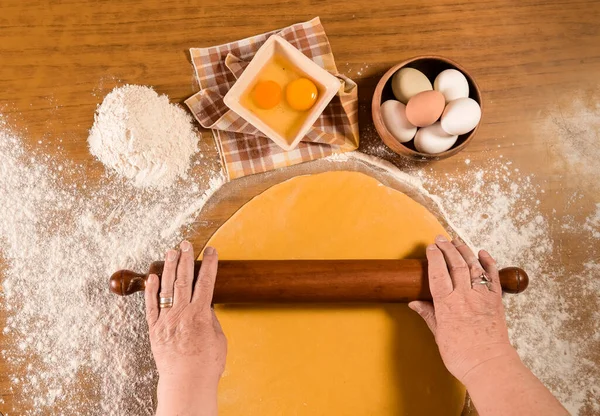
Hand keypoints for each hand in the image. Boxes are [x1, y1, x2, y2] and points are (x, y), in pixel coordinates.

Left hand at [145, 242, 226, 414]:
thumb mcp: (218, 339)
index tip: (211, 251)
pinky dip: (151, 290)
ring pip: (167, 288)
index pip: (206, 283)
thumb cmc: (206, 365)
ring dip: (170, 267)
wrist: (186, 384)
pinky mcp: (154, 330)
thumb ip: (211, 319)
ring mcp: (166, 321)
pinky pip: (151, 306)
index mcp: (201, 315)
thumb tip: (205, 306)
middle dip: (186, 259)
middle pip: (184, 280)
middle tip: (187, 244)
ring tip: (171, 251)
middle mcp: (182, 314)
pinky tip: (153, 276)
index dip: (209, 265)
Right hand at [409, 235, 516, 382]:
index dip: (434, 257)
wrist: (489, 365)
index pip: (438, 273)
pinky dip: (489, 263)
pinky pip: (494, 277)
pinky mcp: (496, 301)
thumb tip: (415, 303)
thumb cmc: (462, 355)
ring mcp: (482, 297)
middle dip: (447, 248)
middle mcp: (465, 296)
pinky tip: (483, 253)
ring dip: (465, 251)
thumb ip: (429, 315)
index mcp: (448, 305)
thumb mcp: (439, 335)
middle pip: (456, 264)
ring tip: (457, 241)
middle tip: (440, 239)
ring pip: (474, 266)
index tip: (430, 248)